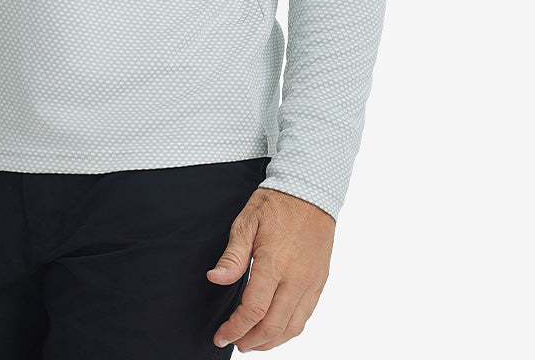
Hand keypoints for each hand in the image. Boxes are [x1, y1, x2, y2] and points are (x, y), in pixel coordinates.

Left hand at [206, 187, 334, 351]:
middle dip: (251, 341)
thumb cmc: (276, 204)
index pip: (254, 310)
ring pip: (293, 327)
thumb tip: (215, 278)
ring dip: (271, 342)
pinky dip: (289, 330)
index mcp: (274, 263)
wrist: (310, 192)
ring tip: (253, 342)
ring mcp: (311, 282)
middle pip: (273, 326)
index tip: (221, 335)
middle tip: (235, 342)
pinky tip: (276, 329)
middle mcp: (296, 278)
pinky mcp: (320, 281)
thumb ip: (232, 256)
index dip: (235, 328)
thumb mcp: (246, 222)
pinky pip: (306, 316)